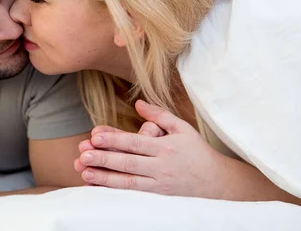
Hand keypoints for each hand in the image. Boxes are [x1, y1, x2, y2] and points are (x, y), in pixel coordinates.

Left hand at [74, 100, 228, 198]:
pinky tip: (99, 187)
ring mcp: (159, 185)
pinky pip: (133, 194)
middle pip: (128, 163)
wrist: (217, 183)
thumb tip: (138, 103)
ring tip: (84, 172)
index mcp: (166, 147)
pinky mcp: (157, 198)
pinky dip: (115, 191)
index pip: (135, 143)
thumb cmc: (197, 151)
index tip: (95, 135)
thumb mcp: (182, 128)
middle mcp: (161, 167)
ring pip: (128, 182)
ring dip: (105, 178)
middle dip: (104, 158)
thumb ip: (159, 114)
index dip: (114, 139)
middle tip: (83, 154)